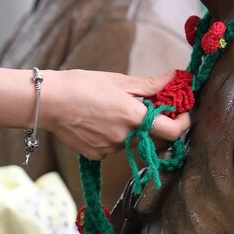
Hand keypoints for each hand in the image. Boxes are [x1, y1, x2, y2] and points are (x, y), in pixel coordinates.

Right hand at [39, 69, 191, 159]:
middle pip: (152, 135)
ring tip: (110, 108)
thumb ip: (150, 84)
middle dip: (153, 121)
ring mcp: (110, 149)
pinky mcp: (97, 155)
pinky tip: (98, 121)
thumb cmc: (82, 85)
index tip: (183, 113)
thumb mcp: (119, 80)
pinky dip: (113, 135)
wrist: (49, 102)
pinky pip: (114, 147)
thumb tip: (174, 78)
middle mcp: (125, 137)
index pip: (173, 131)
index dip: (183, 123)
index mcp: (134, 117)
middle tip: (144, 104)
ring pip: (132, 140)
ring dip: (131, 127)